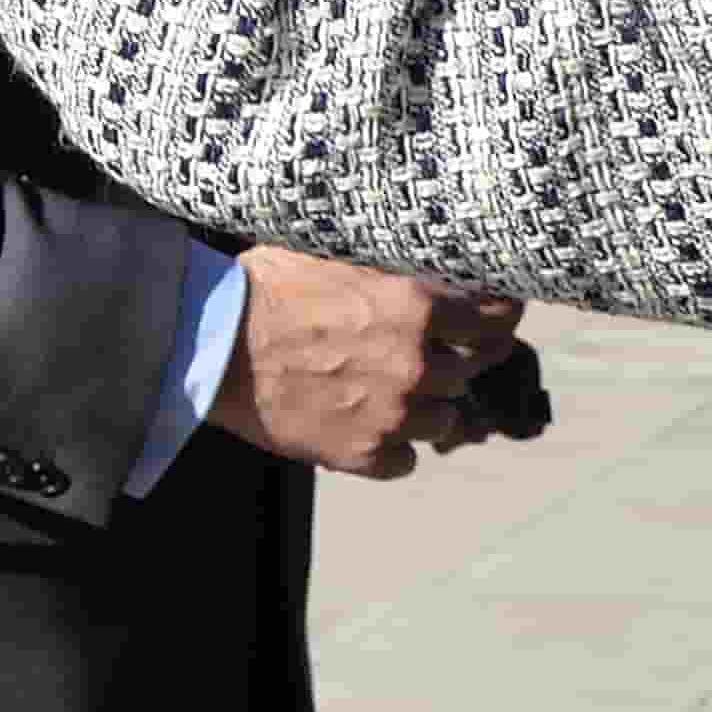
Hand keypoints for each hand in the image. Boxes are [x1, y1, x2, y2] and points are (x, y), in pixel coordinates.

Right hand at [212, 249, 529, 478]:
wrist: (213, 345)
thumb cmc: (264, 287)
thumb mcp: (336, 250)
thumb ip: (391, 261)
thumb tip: (429, 253)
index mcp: (416, 305)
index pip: (495, 318)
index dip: (498, 319)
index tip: (495, 321)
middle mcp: (415, 362)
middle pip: (467, 371)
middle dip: (452, 362)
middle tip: (427, 356)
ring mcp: (392, 413)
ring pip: (443, 420)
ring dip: (424, 408)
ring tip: (389, 395)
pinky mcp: (362, 454)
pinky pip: (403, 461)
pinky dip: (389, 448)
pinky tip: (364, 428)